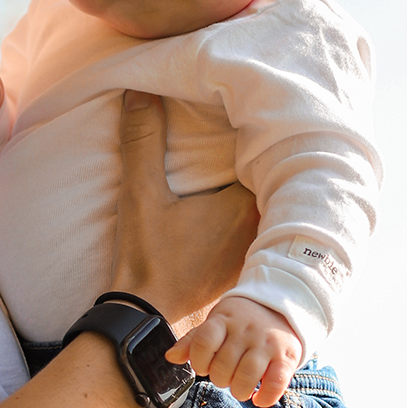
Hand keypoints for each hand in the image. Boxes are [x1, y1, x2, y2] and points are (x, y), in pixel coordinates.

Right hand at [111, 93, 257, 335]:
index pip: (265, 157)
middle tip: (247, 127)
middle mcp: (260, 229)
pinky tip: (226, 199)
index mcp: (245, 207)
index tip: (250, 112)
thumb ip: (143, 140)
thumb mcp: (141, 193)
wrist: (145, 316)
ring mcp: (253, 251)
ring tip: (239, 156)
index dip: (258, 134)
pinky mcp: (242, 266)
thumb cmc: (148, 256)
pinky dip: (245, 211)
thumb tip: (139, 91)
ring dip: (254, 185)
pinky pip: (254, 227)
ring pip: (263, 205)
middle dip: (259, 157)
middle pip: (268, 180)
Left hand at [167, 293, 302, 407]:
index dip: (199, 361)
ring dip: (239, 390)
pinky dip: (266, 396)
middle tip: (225, 377)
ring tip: (239, 389)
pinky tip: (259, 399)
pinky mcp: (286, 357)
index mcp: (224, 321)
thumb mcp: (215, 324)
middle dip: (220, 379)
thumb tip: (170, 356)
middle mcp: (246, 331)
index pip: (204, 341)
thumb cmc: (240, 322)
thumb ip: (193, 341)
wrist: (280, 308)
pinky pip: (276, 381)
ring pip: (248, 374)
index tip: (203, 367)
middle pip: (224, 365)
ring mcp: (267, 344)